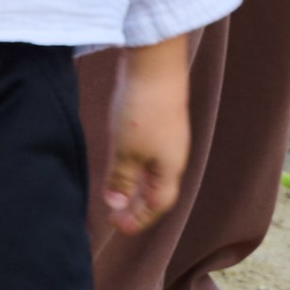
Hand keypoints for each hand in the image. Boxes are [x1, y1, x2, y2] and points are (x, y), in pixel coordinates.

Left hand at [103, 37, 190, 233]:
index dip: (138, 219)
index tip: (117, 226)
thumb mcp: (125, 150)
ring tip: (117, 192)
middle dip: (138, 205)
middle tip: (116, 214)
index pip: (157, 206)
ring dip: (136, 185)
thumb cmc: (142, 110)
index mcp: (168, 169)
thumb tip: (116, 205)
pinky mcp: (160, 119)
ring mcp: (168, 137)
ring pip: (153, 171)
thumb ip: (121, 179)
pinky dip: (136, 164)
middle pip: (158, 190)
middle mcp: (173, 156)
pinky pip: (149, 153)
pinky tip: (122, 159)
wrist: (155, 63)